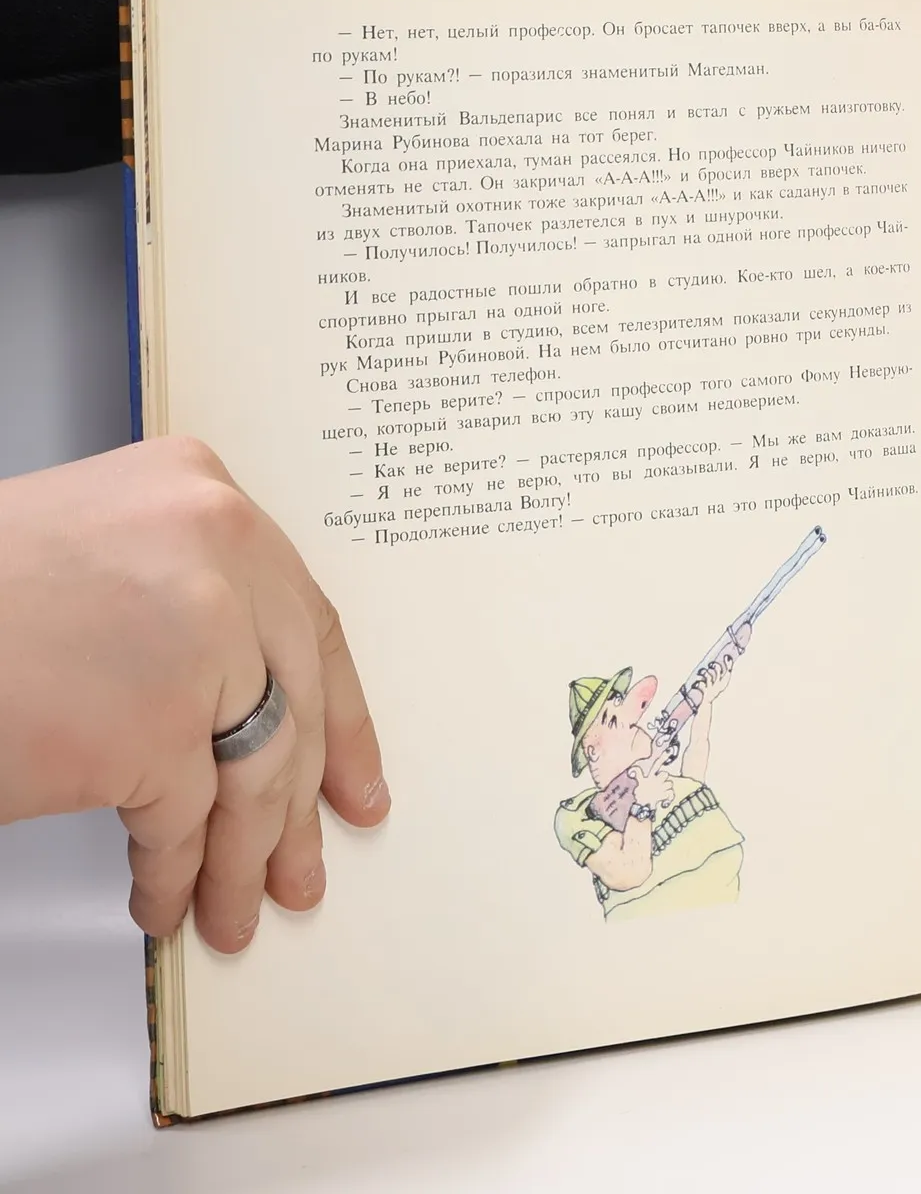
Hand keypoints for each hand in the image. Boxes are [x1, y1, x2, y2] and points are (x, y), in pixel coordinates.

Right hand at [0, 438, 388, 952]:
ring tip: (238, 907)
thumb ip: (176, 597)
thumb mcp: (94, 550)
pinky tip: (167, 900)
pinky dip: (176, 873)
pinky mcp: (154, 724)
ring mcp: (198, 634)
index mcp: (200, 489)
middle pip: (296, 694)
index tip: (353, 772)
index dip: (339, 707)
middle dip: (300, 797)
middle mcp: (218, 547)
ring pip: (255, 766)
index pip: (302, 614)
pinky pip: (185, 821)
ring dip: (243, 856)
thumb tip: (239, 705)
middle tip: (307, 858)